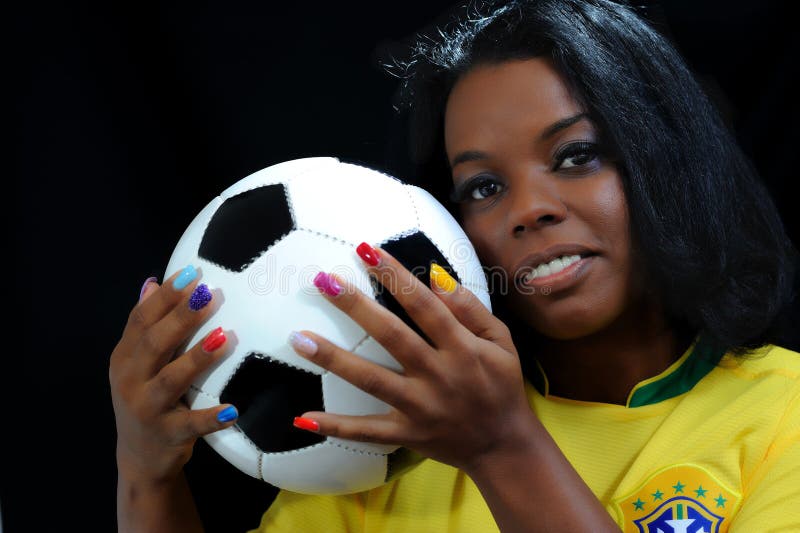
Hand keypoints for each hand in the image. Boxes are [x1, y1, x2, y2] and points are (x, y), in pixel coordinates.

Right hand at [110, 266, 235, 484]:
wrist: (139, 459)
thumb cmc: (146, 398)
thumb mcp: (137, 363)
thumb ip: (144, 325)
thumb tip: (152, 282)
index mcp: (124, 357)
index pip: (141, 320)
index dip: (166, 296)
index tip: (192, 273)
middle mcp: (130, 380)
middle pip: (155, 343)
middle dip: (182, 318)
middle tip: (210, 295)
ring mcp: (147, 409)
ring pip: (171, 380)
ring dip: (198, 358)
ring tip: (225, 337)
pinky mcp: (168, 435)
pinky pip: (192, 425)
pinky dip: (212, 418)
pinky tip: (233, 409)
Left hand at [289, 245, 535, 472]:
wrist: (505, 445)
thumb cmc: (502, 384)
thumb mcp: (501, 342)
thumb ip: (470, 309)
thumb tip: (435, 275)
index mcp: (462, 348)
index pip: (425, 305)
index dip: (396, 276)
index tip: (368, 251)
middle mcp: (439, 375)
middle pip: (392, 336)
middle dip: (357, 307)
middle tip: (323, 281)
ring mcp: (420, 408)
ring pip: (372, 381)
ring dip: (335, 360)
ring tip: (299, 339)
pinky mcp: (407, 434)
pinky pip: (367, 431)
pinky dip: (336, 427)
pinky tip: (303, 417)